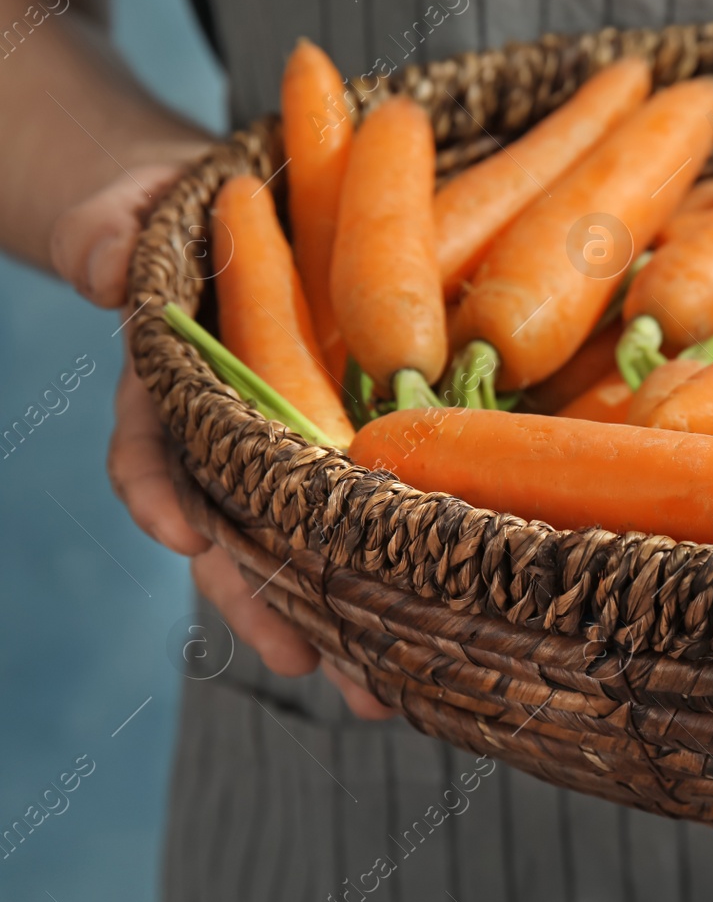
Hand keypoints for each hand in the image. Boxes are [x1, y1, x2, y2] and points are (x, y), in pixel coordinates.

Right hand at [57, 169, 392, 719]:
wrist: (224, 211)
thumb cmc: (167, 215)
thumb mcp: (125, 214)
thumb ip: (107, 237)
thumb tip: (104, 265)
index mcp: (165, 392)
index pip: (152, 454)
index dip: (161, 496)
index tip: (186, 537)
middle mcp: (223, 437)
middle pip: (236, 532)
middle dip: (266, 604)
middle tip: (311, 667)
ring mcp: (283, 449)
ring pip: (304, 546)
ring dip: (336, 618)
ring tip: (378, 691)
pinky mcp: (339, 447)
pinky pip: (360, 512)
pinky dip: (381, 568)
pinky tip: (419, 625)